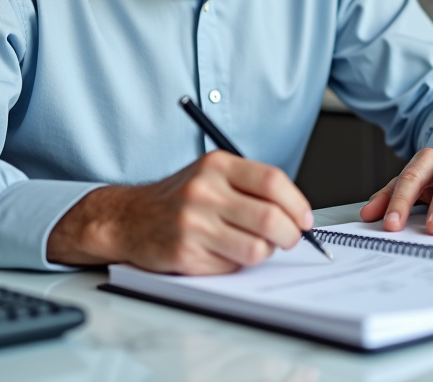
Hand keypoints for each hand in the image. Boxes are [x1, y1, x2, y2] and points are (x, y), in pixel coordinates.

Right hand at [47, 151, 313, 274]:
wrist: (127, 218)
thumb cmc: (179, 198)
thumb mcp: (211, 174)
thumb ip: (250, 185)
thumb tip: (297, 212)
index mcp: (216, 165)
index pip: (272, 182)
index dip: (297, 204)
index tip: (304, 219)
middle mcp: (204, 191)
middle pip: (270, 218)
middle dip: (290, 235)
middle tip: (289, 239)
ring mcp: (193, 224)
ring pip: (257, 248)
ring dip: (264, 252)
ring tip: (254, 246)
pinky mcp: (185, 254)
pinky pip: (232, 266)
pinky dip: (236, 264)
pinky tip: (222, 252)